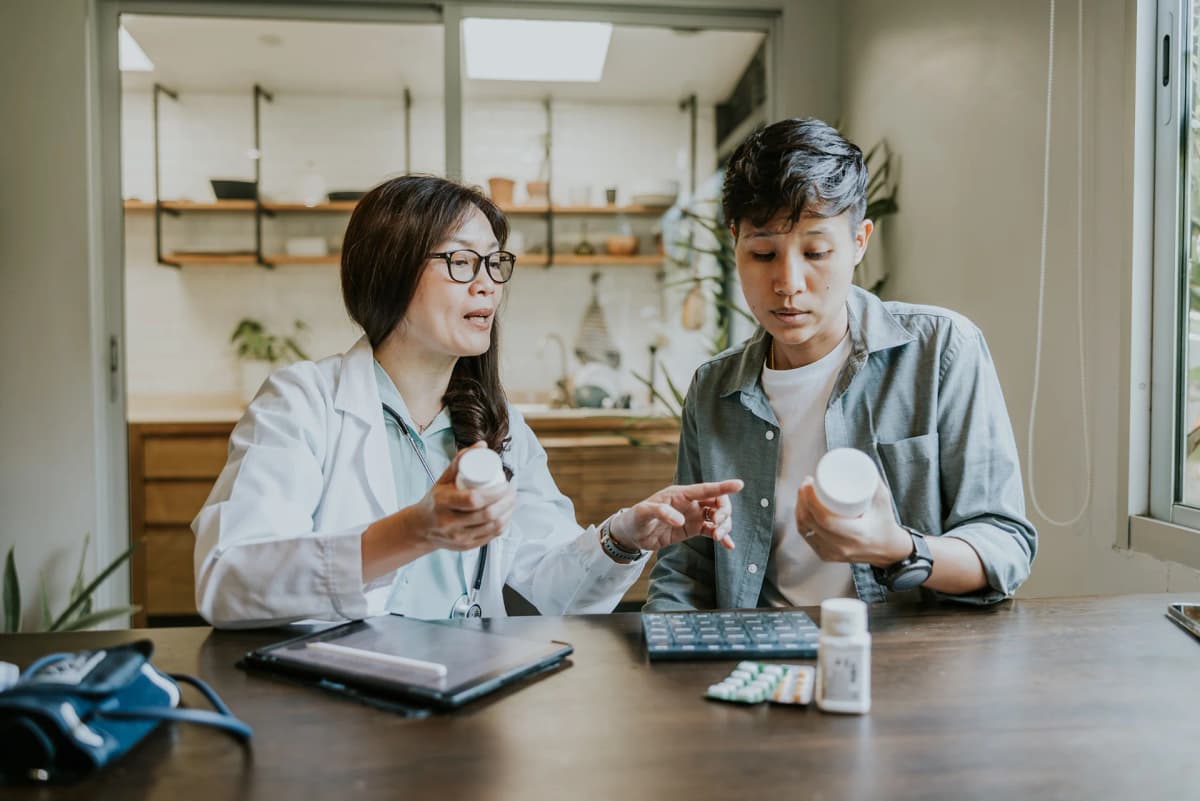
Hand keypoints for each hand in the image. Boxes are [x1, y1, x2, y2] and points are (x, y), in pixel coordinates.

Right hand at [408, 442, 515, 551]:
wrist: (422, 528)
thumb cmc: (436, 500)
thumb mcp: (443, 479)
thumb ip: (461, 460)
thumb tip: (482, 445)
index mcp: (442, 504)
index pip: (474, 500)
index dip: (495, 492)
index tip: (504, 484)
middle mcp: (449, 524)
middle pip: (487, 514)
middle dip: (506, 501)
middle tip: (511, 490)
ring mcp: (459, 538)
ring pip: (492, 527)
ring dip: (508, 513)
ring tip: (512, 501)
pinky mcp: (466, 546)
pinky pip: (491, 537)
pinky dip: (503, 525)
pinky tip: (507, 515)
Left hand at [610, 479, 743, 552]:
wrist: (633, 535)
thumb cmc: (636, 518)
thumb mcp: (643, 513)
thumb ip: (660, 512)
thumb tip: (680, 520)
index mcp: (680, 494)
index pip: (705, 489)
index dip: (722, 487)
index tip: (739, 485)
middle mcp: (690, 503)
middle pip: (717, 502)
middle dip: (724, 512)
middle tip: (717, 525)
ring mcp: (693, 516)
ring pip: (718, 516)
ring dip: (724, 526)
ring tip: (718, 538)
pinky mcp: (693, 529)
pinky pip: (712, 531)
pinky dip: (722, 537)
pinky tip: (729, 545)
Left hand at [793, 475, 911, 566]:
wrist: (887, 550)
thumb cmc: (885, 522)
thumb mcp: (883, 500)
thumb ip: (872, 480)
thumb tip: (856, 460)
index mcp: (857, 535)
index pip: (825, 519)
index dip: (810, 499)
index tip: (809, 483)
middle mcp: (842, 547)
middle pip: (811, 522)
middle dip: (803, 499)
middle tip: (806, 483)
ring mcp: (831, 554)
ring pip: (805, 529)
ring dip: (800, 508)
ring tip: (803, 492)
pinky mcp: (825, 555)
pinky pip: (806, 536)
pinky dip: (801, 520)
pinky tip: (801, 508)